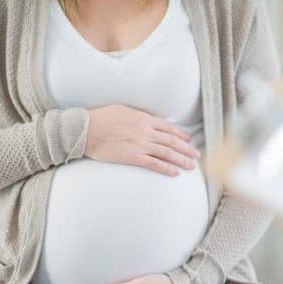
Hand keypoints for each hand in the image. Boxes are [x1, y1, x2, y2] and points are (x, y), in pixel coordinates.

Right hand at [85, 104, 200, 175]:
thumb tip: (151, 120)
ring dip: (181, 160)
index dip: (181, 135)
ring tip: (191, 166)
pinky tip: (175, 173)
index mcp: (144, 118)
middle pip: (172, 141)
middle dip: (187, 150)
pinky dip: (166, 169)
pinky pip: (153, 164)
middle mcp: (145, 131)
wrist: (86, 129)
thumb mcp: (124, 110)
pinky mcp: (132, 157)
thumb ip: (140, 116)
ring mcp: (140, 144)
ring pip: (166, 153)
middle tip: (197, 156)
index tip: (189, 141)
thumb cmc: (102, 118)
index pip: (169, 128)